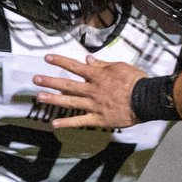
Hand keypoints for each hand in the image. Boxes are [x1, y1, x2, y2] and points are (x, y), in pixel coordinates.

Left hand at [32, 55, 146, 129]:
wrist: (145, 99)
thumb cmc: (136, 81)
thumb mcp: (120, 66)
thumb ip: (102, 64)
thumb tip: (88, 59)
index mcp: (97, 76)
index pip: (75, 66)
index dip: (60, 61)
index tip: (47, 58)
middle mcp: (92, 90)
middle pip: (68, 85)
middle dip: (50, 81)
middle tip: (36, 79)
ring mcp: (94, 105)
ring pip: (70, 102)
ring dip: (53, 99)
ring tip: (39, 97)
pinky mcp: (98, 118)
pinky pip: (80, 121)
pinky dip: (67, 123)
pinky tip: (55, 123)